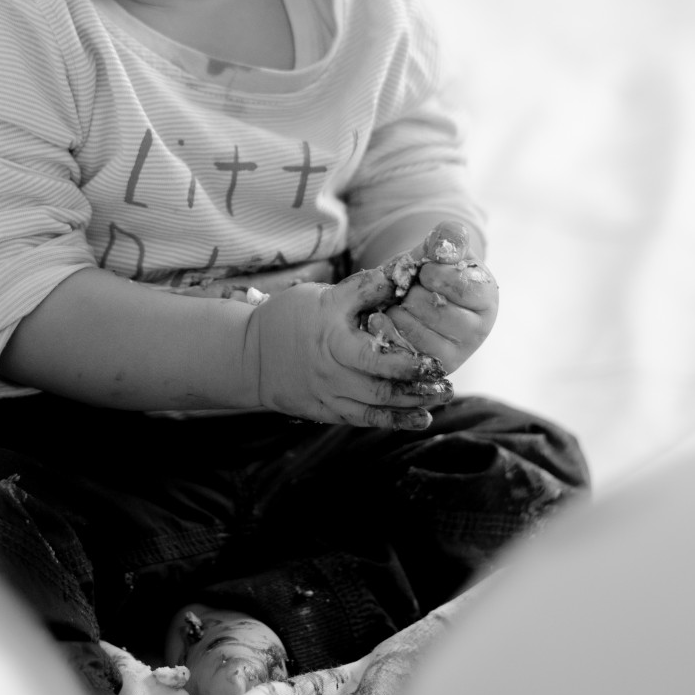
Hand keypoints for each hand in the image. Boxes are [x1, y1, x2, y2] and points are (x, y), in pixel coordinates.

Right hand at [245, 265, 457, 427]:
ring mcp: (327, 393)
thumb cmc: (292, 315)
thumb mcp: (325, 294)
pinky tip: (419, 418)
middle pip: (380, 385)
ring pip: (376, 405)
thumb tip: (404, 273)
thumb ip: (365, 289)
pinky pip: (363, 419)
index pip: (375, 352)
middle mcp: (330, 368)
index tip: (435, 359)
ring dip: (412, 404)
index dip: (409, 360)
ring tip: (440, 398)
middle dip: (417, 385)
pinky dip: (393, 421)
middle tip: (444, 381)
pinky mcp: (325, 410)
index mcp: (331, 335)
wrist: (249, 355)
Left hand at [362, 221, 498, 380]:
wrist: (417, 297)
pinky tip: (389, 318)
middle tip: (413, 291)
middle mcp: (479, 330)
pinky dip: (388, 329)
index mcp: (486, 297)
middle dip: (413, 293)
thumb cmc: (435, 270)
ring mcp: (457, 354)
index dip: (435, 274)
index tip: (426, 272)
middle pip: (434, 309)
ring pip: (415, 330)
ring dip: (398, 310)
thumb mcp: (443, 248)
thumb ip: (449, 238)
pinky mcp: (430, 369)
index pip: (461, 285)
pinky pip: (401, 349)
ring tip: (403, 304)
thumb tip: (443, 247)